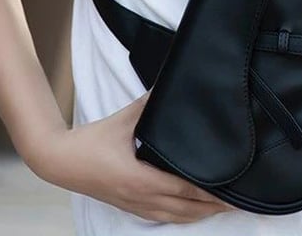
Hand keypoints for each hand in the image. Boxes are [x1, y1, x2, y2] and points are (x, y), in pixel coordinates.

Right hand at [30, 91, 238, 223]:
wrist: (61, 161)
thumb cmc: (93, 140)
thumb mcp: (125, 118)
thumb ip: (151, 102)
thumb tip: (172, 82)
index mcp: (143, 179)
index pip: (186, 189)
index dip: (212, 192)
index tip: (233, 189)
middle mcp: (143, 198)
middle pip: (188, 209)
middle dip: (215, 206)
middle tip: (241, 200)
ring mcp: (136, 206)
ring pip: (177, 218)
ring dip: (201, 214)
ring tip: (225, 207)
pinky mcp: (131, 208)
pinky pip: (164, 219)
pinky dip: (183, 217)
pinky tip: (193, 213)